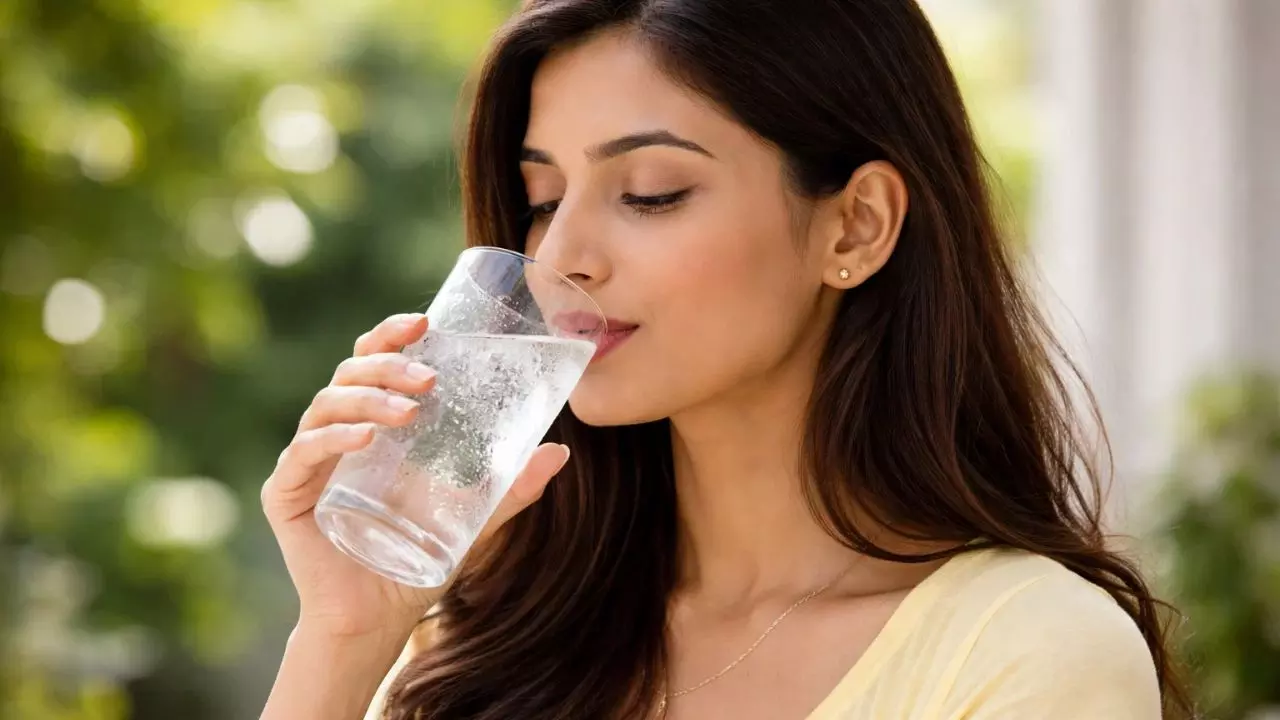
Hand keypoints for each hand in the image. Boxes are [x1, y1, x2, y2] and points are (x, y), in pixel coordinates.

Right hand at [260, 313, 571, 641]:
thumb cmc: (419, 559)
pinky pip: (304, 453)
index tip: (425, 321)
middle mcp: (336, 433)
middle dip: (389, 365)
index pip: (374, 361)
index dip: (392, 335)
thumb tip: (559, 452)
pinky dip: (333, 439)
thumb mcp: (475, 517)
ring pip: (327, 405)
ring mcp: (308, 461)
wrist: (378, 619)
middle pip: (350, 373)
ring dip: (368, 399)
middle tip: (430, 378)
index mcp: (373, 424)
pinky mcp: (286, 494)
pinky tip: (364, 440)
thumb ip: (511, 487)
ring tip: (407, 412)